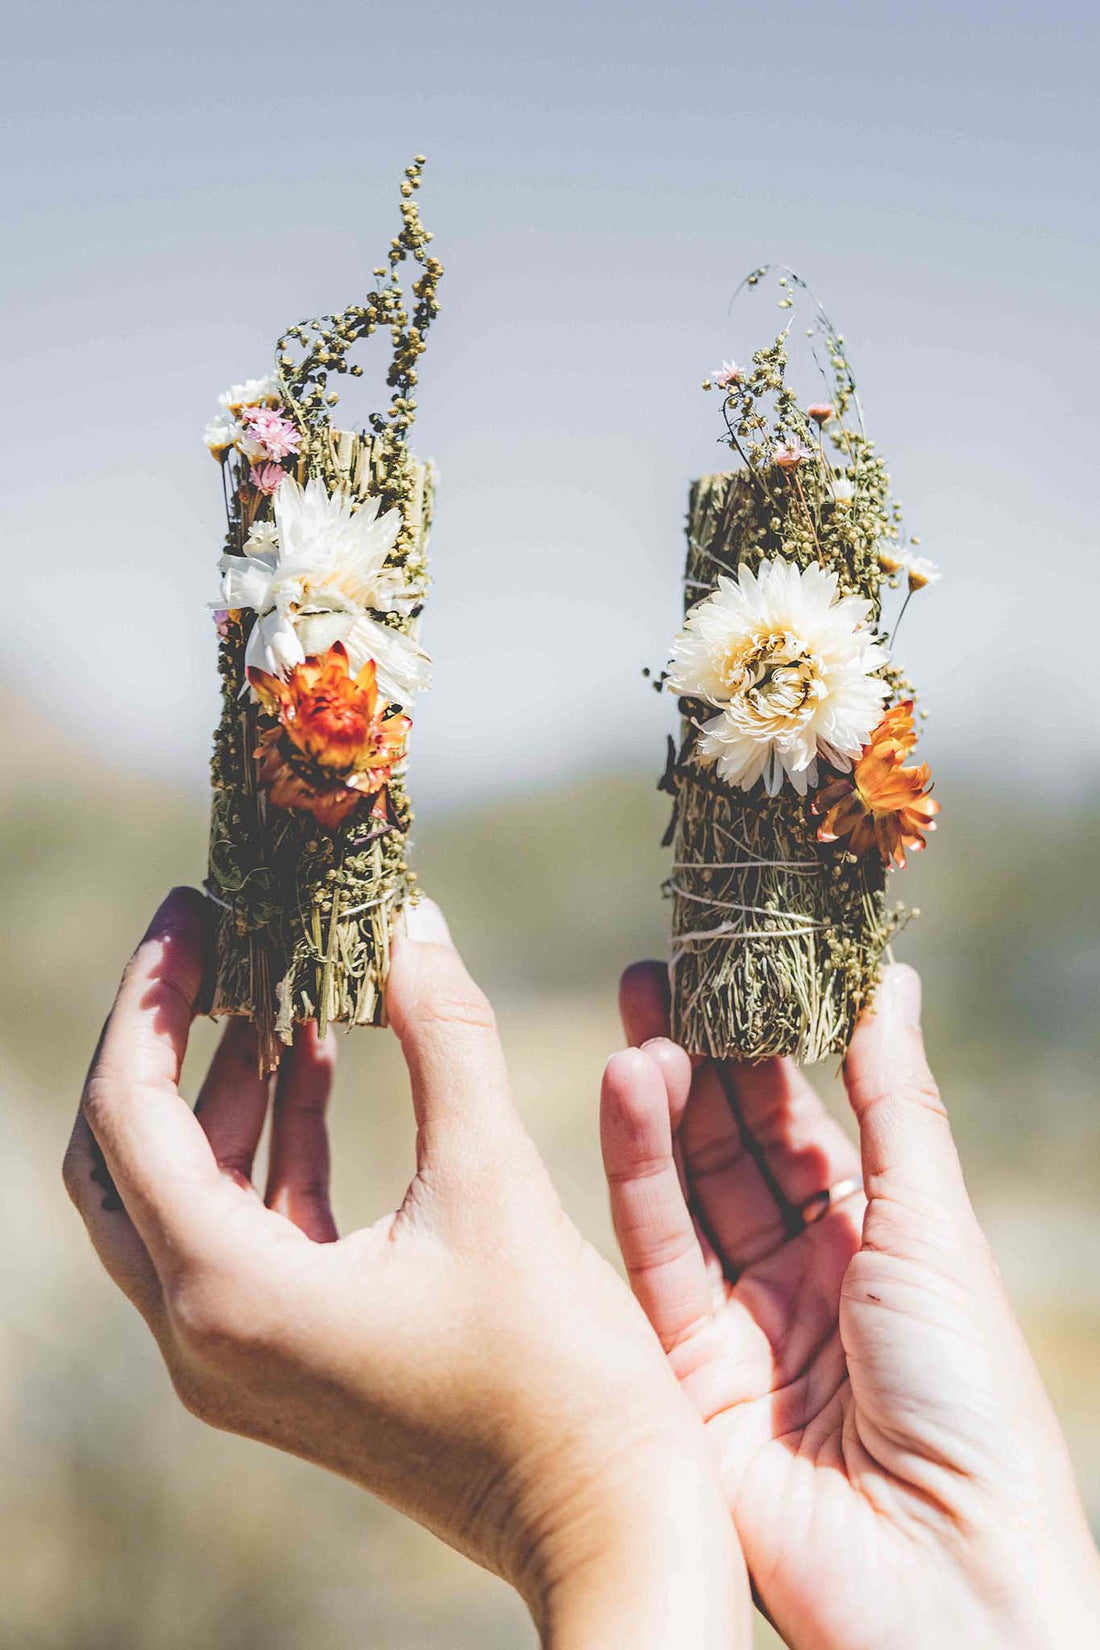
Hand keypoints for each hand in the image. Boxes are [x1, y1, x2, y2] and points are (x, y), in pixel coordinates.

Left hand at [64, 889, 745, 1648]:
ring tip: (279, 985)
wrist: (605, 1517)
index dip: (152, 995)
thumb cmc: (557, 1369)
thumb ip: (446, 1037)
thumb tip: (414, 919)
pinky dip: (269, 1145)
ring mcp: (241, 1358)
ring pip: (181, 1194)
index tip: (195, 908)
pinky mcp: (289, 1360)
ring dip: (223, 1087)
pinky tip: (321, 1068)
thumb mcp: (495, 1181)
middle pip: (124, 1157)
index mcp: (228, 1295)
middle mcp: (206, 1335)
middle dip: (166, 1038)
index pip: (130, 1112)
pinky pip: (242, 1229)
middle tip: (217, 942)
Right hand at [601, 962, 1099, 1649]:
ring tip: (638, 1011)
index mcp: (875, 1248)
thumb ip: (896, 1103)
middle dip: (699, 1061)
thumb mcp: (931, 1226)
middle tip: (658, 970)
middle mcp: (799, 1282)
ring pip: (686, 1191)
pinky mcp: (678, 1372)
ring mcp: (737, 1327)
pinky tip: (625, 1084)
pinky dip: (634, 1166)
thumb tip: (894, 981)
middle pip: (734, 1151)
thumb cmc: (971, 1397)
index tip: (731, 967)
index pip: (805, 1125)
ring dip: (660, 1100)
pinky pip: (653, 1251)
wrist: (942, 1580)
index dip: (767, 1048)